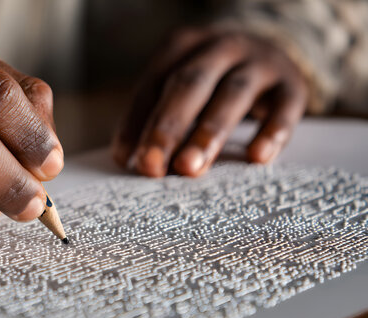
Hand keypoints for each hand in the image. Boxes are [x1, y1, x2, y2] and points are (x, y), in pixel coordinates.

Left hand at [113, 27, 307, 176]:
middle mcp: (221, 47)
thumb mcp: (182, 88)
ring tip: (190, 168)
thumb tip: (128, 160)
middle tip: (152, 166)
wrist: (270, 53)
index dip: (138, 121)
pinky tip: (256, 158)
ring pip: (233, 94)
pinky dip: (271, 132)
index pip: (154, 84)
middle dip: (168, 127)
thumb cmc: (212, 82)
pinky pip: (284, 107)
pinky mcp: (293, 84)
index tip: (127, 159)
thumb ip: (156, 117)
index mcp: (183, 45)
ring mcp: (260, 62)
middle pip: (190, 84)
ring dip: (208, 133)